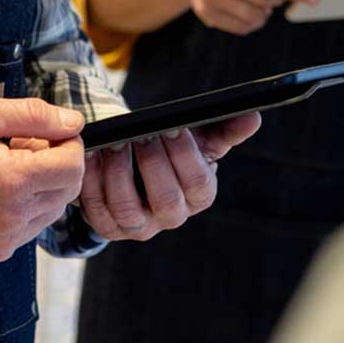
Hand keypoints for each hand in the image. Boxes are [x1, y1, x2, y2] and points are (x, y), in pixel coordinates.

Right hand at [0, 94, 88, 263]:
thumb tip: (73, 123)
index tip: (45, 132)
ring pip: (53, 209)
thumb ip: (32, 115)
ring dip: (41, 186)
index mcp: (11, 180)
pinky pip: (31, 226)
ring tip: (5, 167)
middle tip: (21, 146)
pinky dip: (25, 206)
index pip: (72, 165)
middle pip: (68, 189)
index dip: (66, 142)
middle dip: (55, 163)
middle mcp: (12, 216)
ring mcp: (4, 238)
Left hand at [81, 112, 260, 241]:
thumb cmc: (173, 149)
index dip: (184, 155)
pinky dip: (92, 181)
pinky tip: (91, 155)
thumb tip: (252, 115)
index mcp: (199, 196)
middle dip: (152, 164)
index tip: (169, 127)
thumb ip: (226, 128)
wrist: (136, 167)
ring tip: (114, 143)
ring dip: (119, 173)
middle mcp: (172, 216)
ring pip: (128, 208)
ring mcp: (139, 226)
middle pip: (166, 199)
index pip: (198, 182)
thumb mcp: (199, 138)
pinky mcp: (108, 227)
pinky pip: (97, 210)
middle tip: (139, 134)